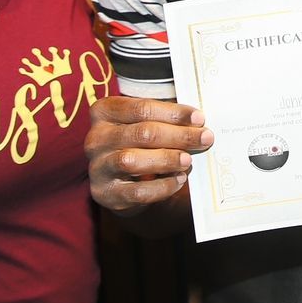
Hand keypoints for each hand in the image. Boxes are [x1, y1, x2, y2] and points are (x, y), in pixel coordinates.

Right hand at [85, 95, 213, 214]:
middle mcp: (96, 138)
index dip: (173, 113)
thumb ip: (166, 119)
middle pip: (142, 133)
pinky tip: (179, 180)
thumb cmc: (138, 143)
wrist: (120, 181)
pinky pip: (137, 191)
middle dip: (179, 136)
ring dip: (167, 159)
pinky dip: (162, 186)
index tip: (199, 118)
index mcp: (104, 111)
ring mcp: (97, 167)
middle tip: (205, 138)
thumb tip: (198, 122)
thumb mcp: (145, 124)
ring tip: (188, 160)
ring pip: (133, 161)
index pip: (142, 108)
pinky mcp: (105, 193)